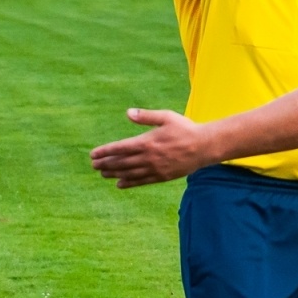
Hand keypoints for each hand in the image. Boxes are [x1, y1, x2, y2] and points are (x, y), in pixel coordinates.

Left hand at [90, 109, 212, 187]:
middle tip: (93, 165)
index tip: (93, 154)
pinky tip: (120, 184)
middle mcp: (148, 157)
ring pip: (129, 173)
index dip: (105, 152)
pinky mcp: (162, 176)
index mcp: (147, 142)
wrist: (204, 147)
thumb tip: (128, 113)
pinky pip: (141, 181)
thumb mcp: (166, 117)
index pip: (120, 148)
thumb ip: (146, 116)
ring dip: (114, 174)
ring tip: (102, 174)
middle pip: (121, 162)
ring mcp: (155, 168)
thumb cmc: (185, 128)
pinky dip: (129, 183)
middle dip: (106, 164)